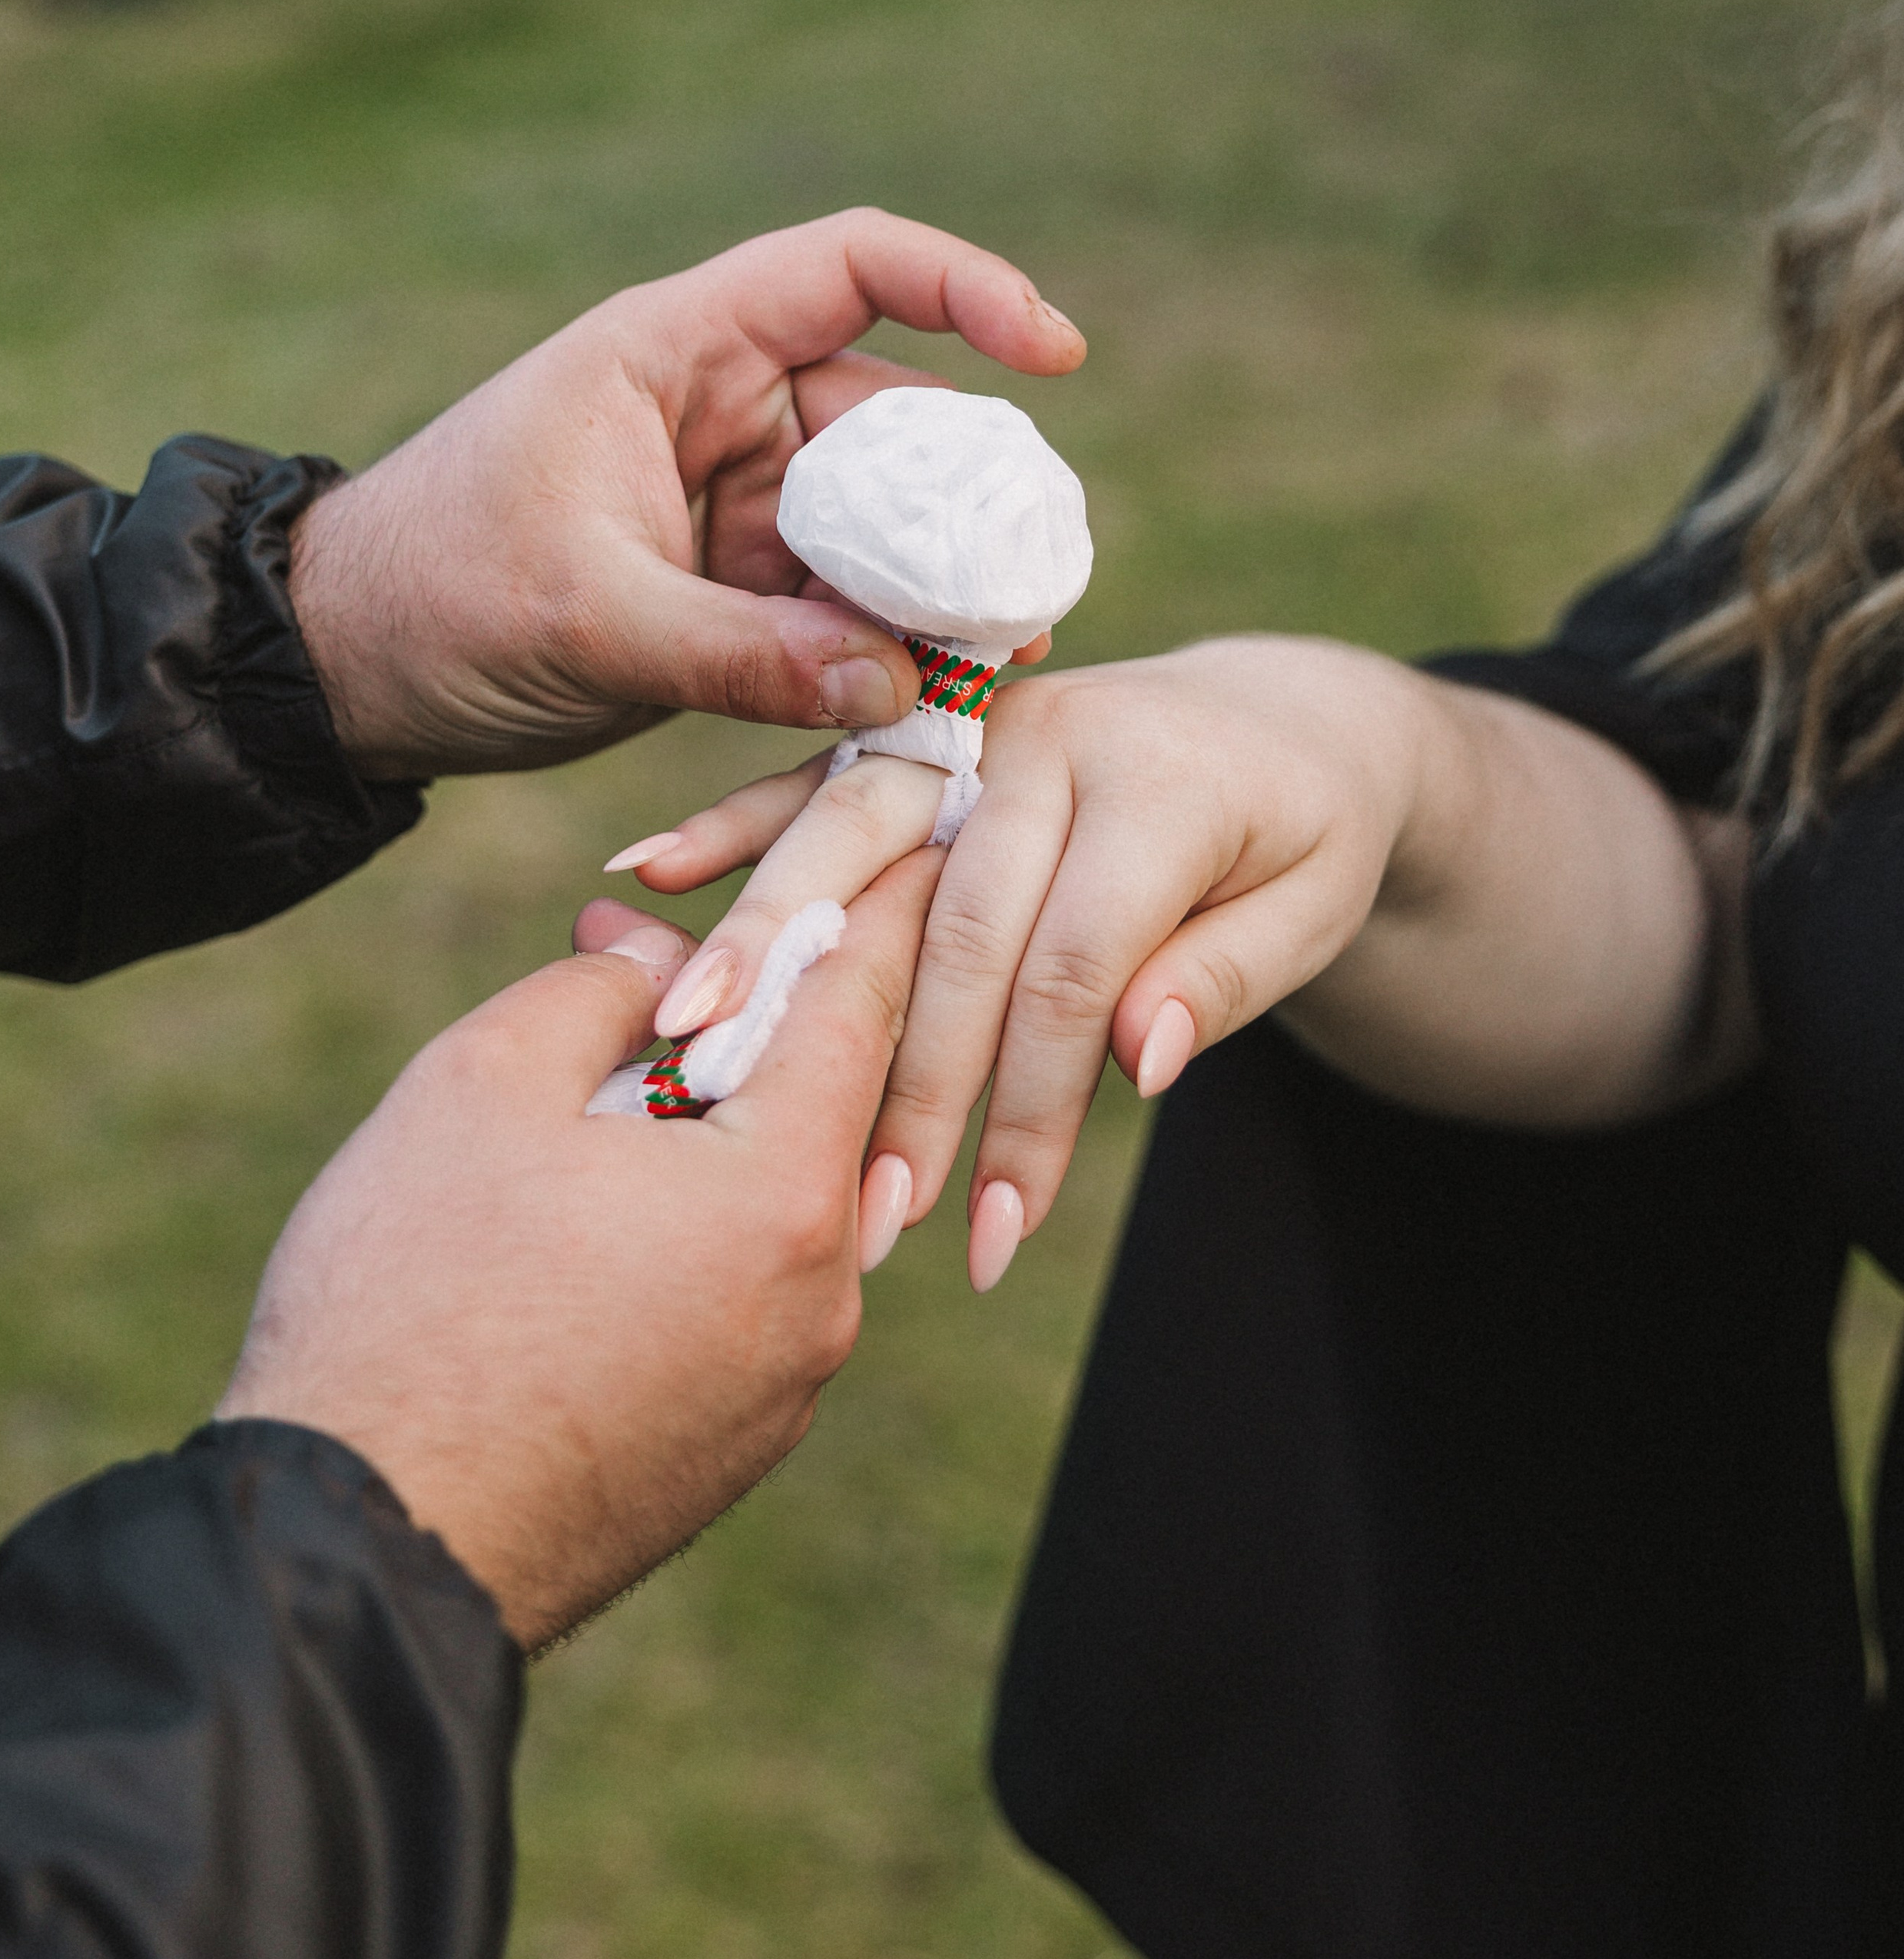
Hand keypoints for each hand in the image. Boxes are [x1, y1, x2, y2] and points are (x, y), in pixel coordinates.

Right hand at [217, 854, 940, 1649]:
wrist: (361, 1548)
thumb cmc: (410, 1300)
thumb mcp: (479, 1087)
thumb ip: (593, 993)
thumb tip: (657, 961)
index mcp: (784, 1195)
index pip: (862, 1003)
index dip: (873, 902)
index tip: (904, 831)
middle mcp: (822, 1299)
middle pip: (827, 1110)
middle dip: (770, 1016)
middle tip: (712, 940)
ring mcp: (783, 1392)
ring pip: (777, 1210)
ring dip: (723, 1130)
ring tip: (620, 1075)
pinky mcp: (729, 1454)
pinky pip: (742, 1299)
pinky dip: (700, 1230)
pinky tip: (604, 1207)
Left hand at [288, 209, 1082, 781]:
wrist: (346, 675)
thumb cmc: (433, 597)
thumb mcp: (586, 620)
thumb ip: (741, 654)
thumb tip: (899, 685)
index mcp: (675, 351)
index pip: (847, 268)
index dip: (963, 287)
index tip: (1057, 353)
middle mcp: (720, 411)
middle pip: (893, 420)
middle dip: (971, 496)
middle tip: (1035, 584)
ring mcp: (733, 505)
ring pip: (878, 528)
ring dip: (937, 589)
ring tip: (1006, 658)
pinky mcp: (732, 593)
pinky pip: (838, 608)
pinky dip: (887, 649)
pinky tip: (938, 698)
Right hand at [616, 637, 1750, 1284]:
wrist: (1279, 717)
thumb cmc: (1301, 839)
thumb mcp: (1311, 909)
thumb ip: (1225, 975)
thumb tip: (1139, 1056)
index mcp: (1156, 784)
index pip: (1071, 967)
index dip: (1030, 1109)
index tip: (995, 1240)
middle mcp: (1049, 738)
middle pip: (949, 925)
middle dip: (903, 1085)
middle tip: (862, 1220)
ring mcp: (973, 726)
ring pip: (853, 845)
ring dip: (774, 958)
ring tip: (696, 1055)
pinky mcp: (920, 733)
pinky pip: (815, 776)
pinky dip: (733, 824)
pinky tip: (646, 872)